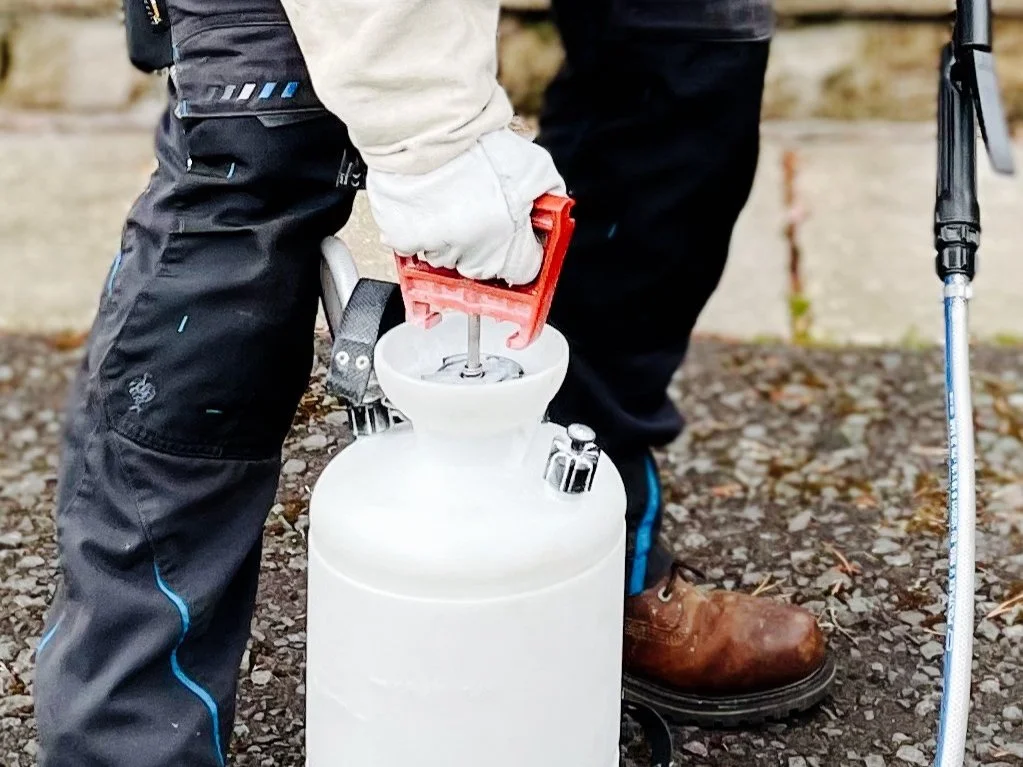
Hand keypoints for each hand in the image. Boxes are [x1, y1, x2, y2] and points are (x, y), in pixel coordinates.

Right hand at [366, 128, 565, 284]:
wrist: (427, 128)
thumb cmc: (480, 148)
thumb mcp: (536, 168)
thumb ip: (548, 196)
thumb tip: (552, 207)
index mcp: (506, 251)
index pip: (524, 271)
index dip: (524, 249)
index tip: (520, 234)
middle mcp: (469, 259)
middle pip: (483, 266)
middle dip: (487, 241)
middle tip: (482, 204)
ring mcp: (433, 251)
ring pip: (446, 253)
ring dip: (450, 233)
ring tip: (451, 195)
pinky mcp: (401, 238)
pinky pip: (412, 241)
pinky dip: (418, 225)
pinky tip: (426, 199)